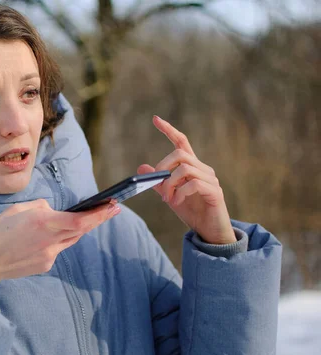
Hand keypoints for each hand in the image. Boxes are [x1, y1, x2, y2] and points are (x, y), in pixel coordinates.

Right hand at [0, 198, 120, 296]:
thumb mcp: (15, 210)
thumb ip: (38, 208)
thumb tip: (52, 210)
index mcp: (42, 222)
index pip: (80, 220)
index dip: (100, 214)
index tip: (113, 205)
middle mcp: (49, 240)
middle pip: (81, 230)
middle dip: (97, 219)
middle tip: (111, 208)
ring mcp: (48, 256)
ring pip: (69, 240)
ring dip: (75, 229)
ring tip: (77, 219)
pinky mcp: (44, 265)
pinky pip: (56, 249)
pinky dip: (54, 241)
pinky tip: (38, 239)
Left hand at [137, 116, 235, 244]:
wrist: (209, 232)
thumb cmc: (191, 212)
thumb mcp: (170, 195)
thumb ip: (157, 182)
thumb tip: (141, 167)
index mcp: (191, 167)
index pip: (181, 142)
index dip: (169, 130)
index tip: (155, 119)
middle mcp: (203, 169)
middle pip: (180, 154)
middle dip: (163, 168)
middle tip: (160, 188)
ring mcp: (210, 179)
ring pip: (185, 168)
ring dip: (170, 184)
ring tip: (167, 199)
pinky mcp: (215, 192)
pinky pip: (193, 183)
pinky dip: (180, 193)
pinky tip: (176, 202)